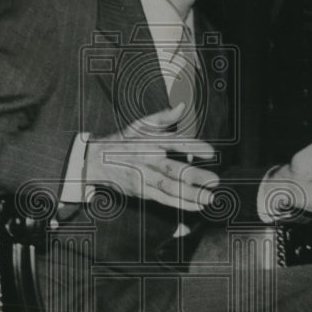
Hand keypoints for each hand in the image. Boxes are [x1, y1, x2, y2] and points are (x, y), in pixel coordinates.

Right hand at [84, 103, 218, 211]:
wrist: (96, 160)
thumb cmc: (124, 141)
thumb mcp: (140, 124)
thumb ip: (164, 116)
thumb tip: (182, 106)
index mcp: (150, 141)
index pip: (174, 143)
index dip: (193, 147)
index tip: (211, 152)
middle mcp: (148, 160)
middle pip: (173, 169)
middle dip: (195, 176)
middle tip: (215, 180)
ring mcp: (144, 177)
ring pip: (169, 188)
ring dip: (190, 194)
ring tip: (209, 198)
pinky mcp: (141, 191)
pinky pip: (163, 199)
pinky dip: (180, 204)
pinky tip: (196, 206)